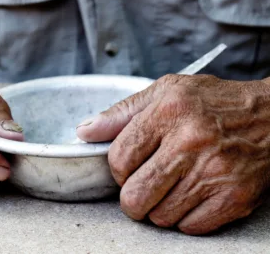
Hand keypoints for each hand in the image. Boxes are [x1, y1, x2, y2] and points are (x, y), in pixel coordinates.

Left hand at [77, 74, 269, 234]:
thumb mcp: (165, 91)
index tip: (128, 166)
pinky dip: (184, 217)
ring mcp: (214, 174)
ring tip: (173, 185)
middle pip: (134, 196)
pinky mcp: (234, 198)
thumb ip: (121, 113)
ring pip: (160, 216)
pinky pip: (189, 227)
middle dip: (131, 197)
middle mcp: (191, 143)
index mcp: (169, 111)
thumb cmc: (214, 102)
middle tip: (142, 185)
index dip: (117, 168)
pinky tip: (192, 195)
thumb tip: (85, 132)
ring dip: (159, 206)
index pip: (119, 158)